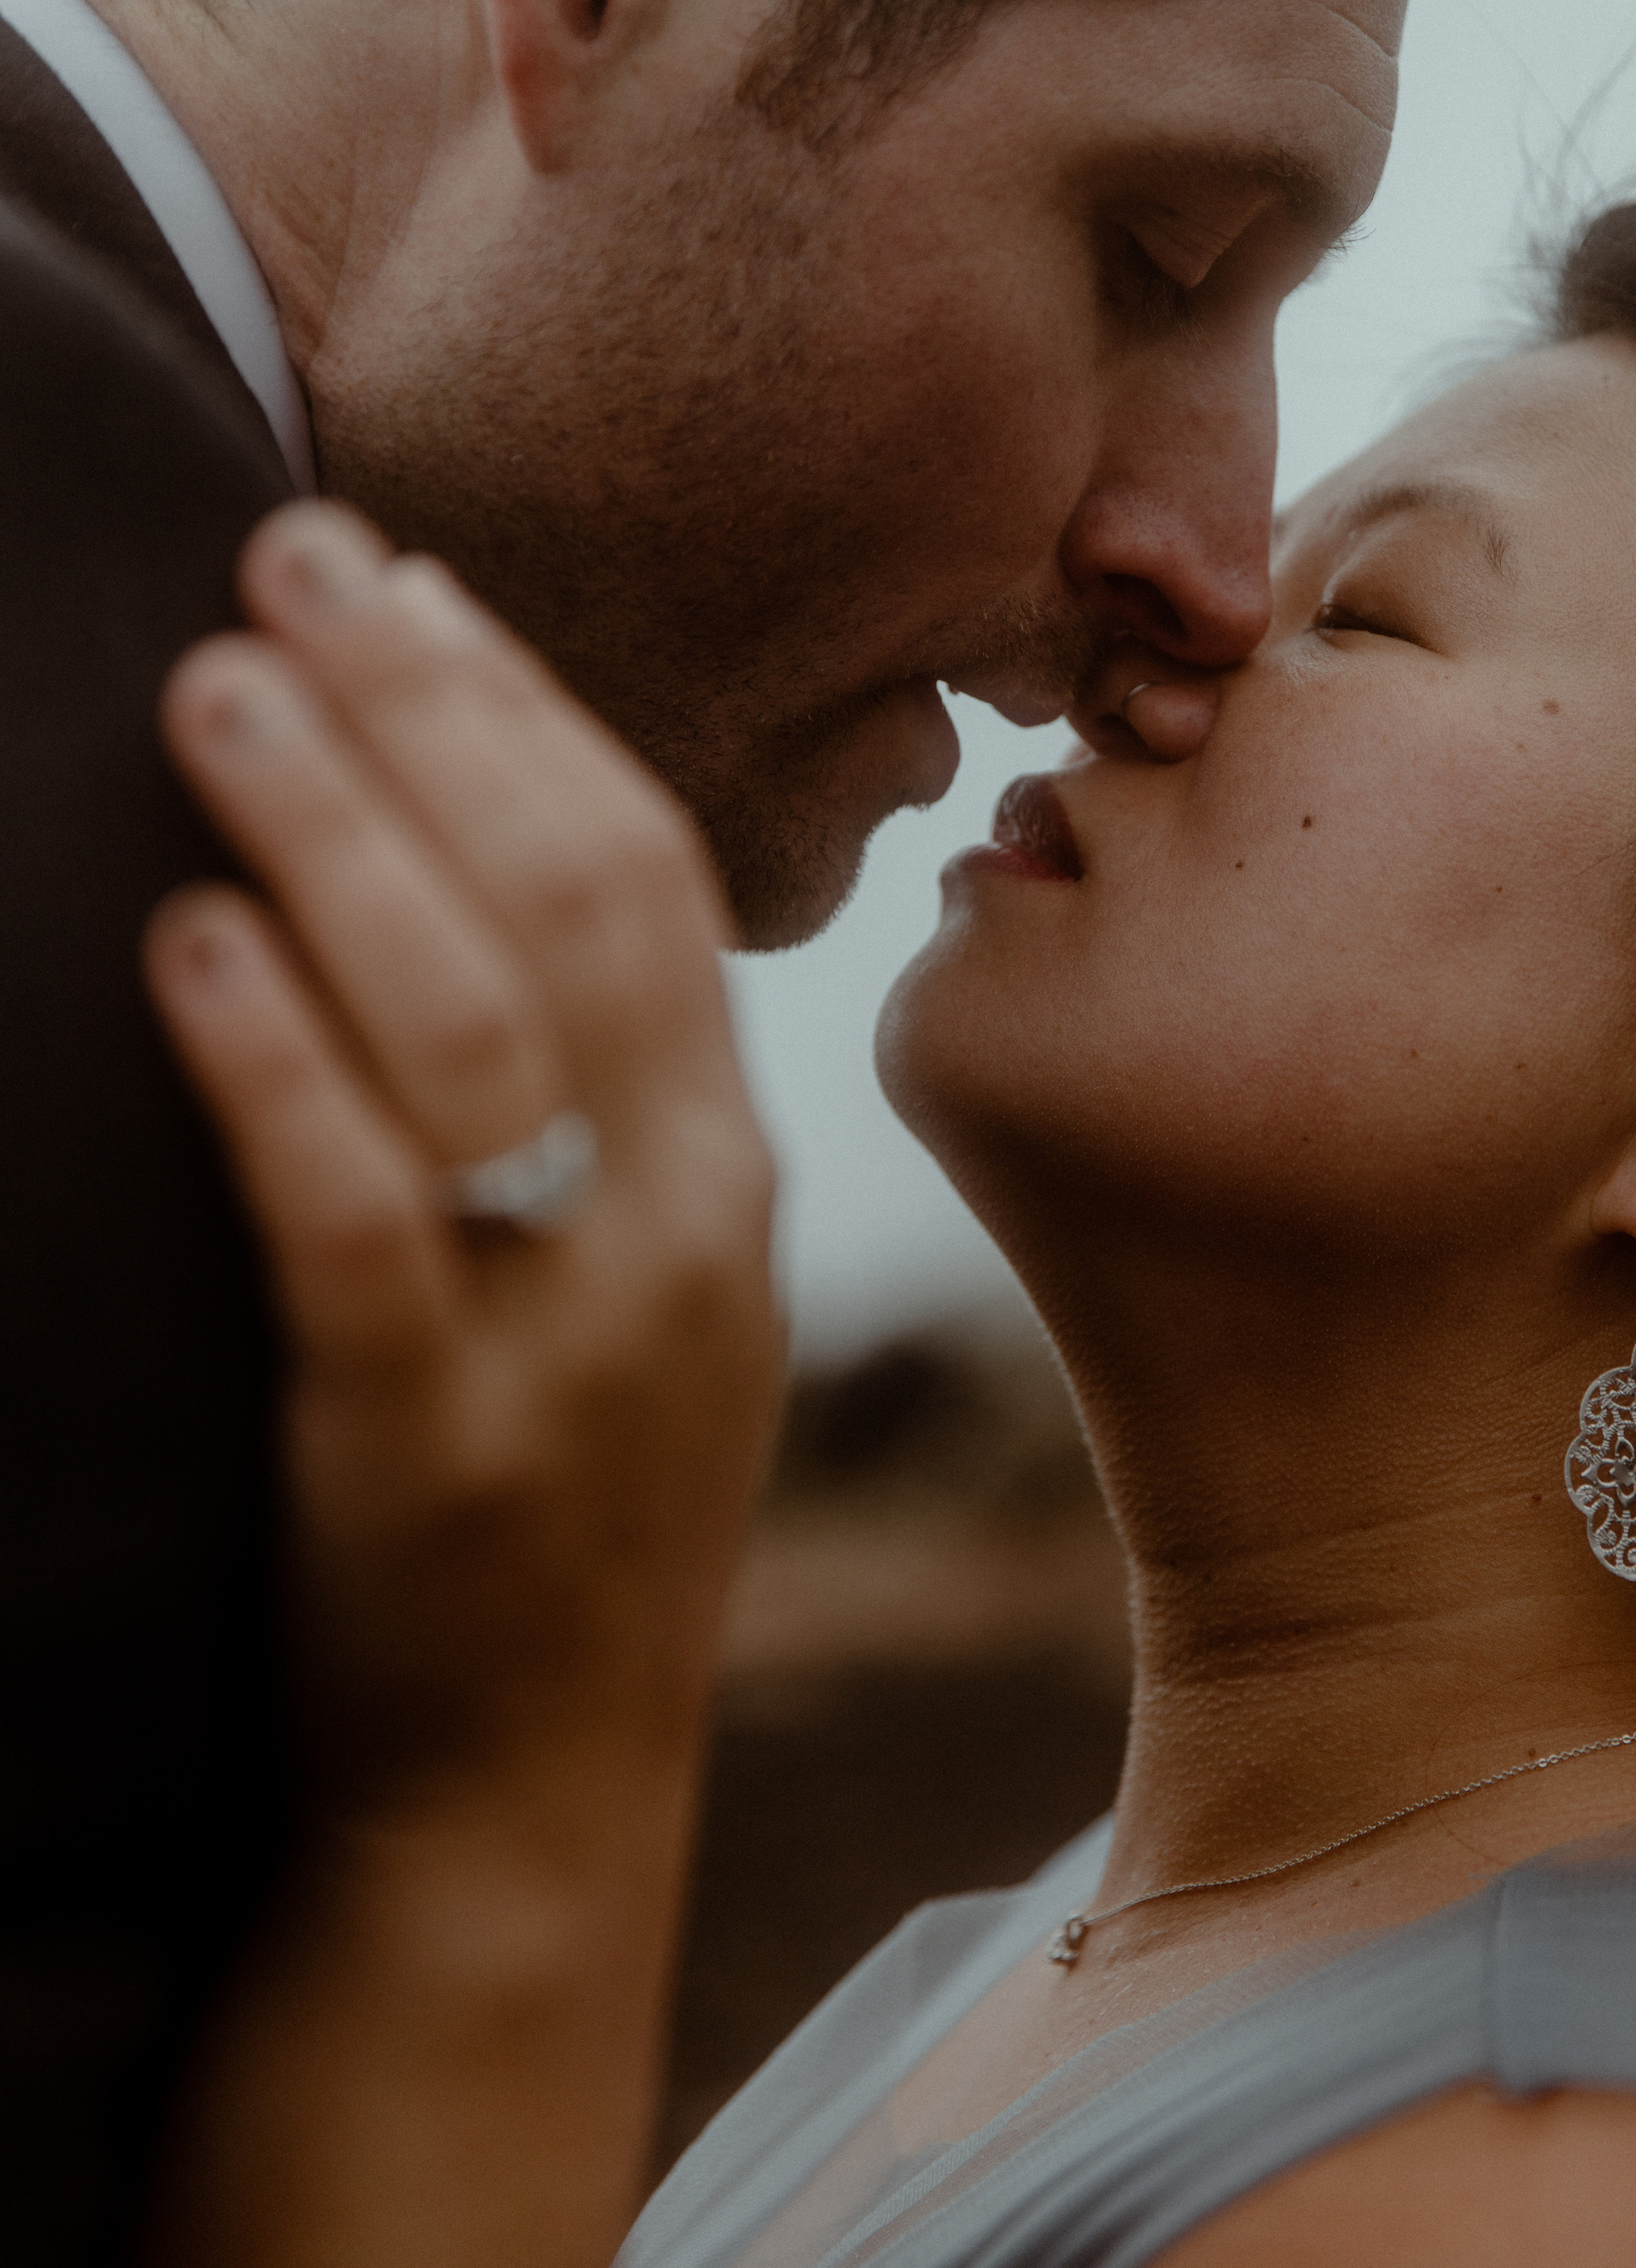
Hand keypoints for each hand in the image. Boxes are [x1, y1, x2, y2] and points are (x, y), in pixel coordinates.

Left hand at [143, 500, 781, 1844]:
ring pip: (473, 1036)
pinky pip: (363, 1228)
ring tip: (215, 687)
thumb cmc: (551, 1511)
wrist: (528, 1807)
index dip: (521, 705)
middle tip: (289, 555)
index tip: (400, 574)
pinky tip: (189, 945)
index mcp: (720, 1167)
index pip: (647, 874)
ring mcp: (571, 1341)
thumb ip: (590, 1094)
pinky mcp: (432, 1452)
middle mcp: (677, 1225)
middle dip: (432, 711)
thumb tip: (455, 860)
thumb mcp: (629, 1284)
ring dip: (342, 840)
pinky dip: (278, 1072)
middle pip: (572, 906)